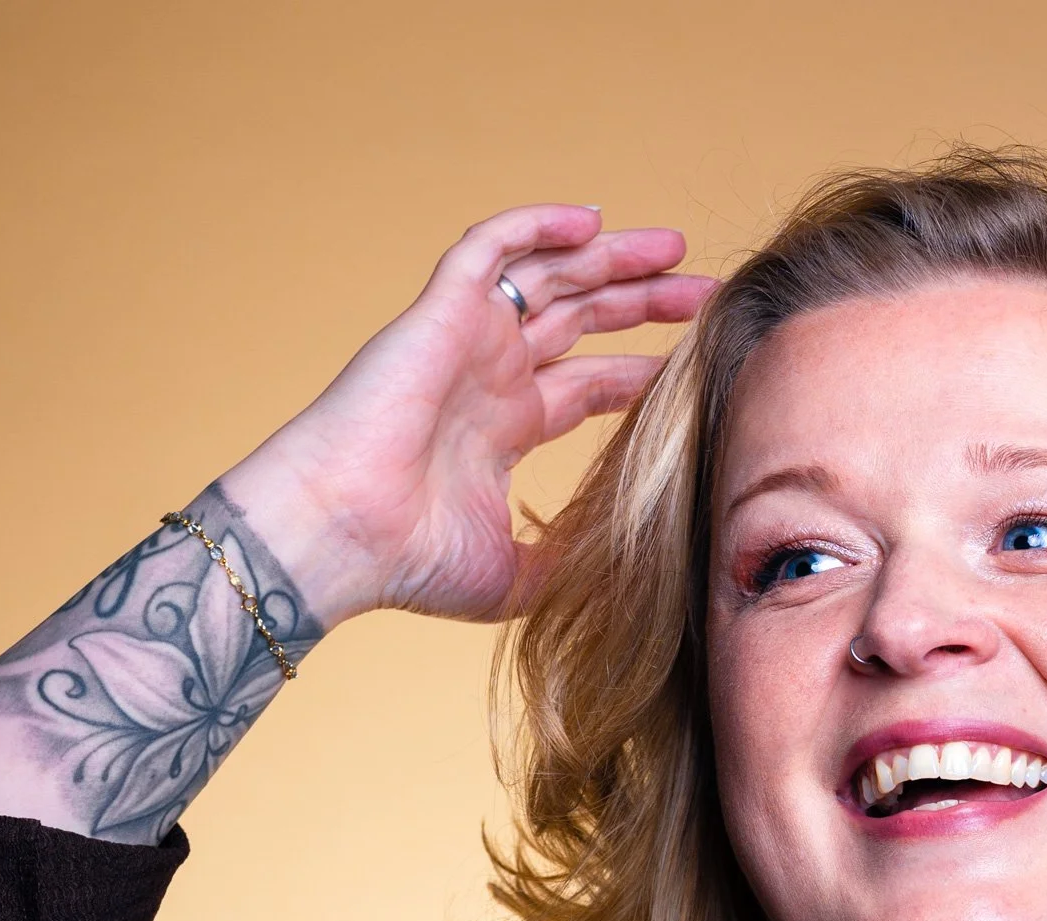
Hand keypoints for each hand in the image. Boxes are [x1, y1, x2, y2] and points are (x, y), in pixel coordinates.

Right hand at [223, 205, 712, 628]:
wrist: (343, 534)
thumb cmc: (412, 563)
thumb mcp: (518, 573)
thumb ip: (572, 555)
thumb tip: (629, 552)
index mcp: (504, 429)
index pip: (587, 385)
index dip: (640, 371)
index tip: (695, 364)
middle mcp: (489, 376)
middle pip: (580, 319)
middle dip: (642, 302)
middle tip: (703, 292)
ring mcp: (467, 339)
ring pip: (549, 273)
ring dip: (609, 256)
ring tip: (672, 248)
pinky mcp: (444, 310)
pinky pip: (492, 245)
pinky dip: (539, 225)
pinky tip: (592, 221)